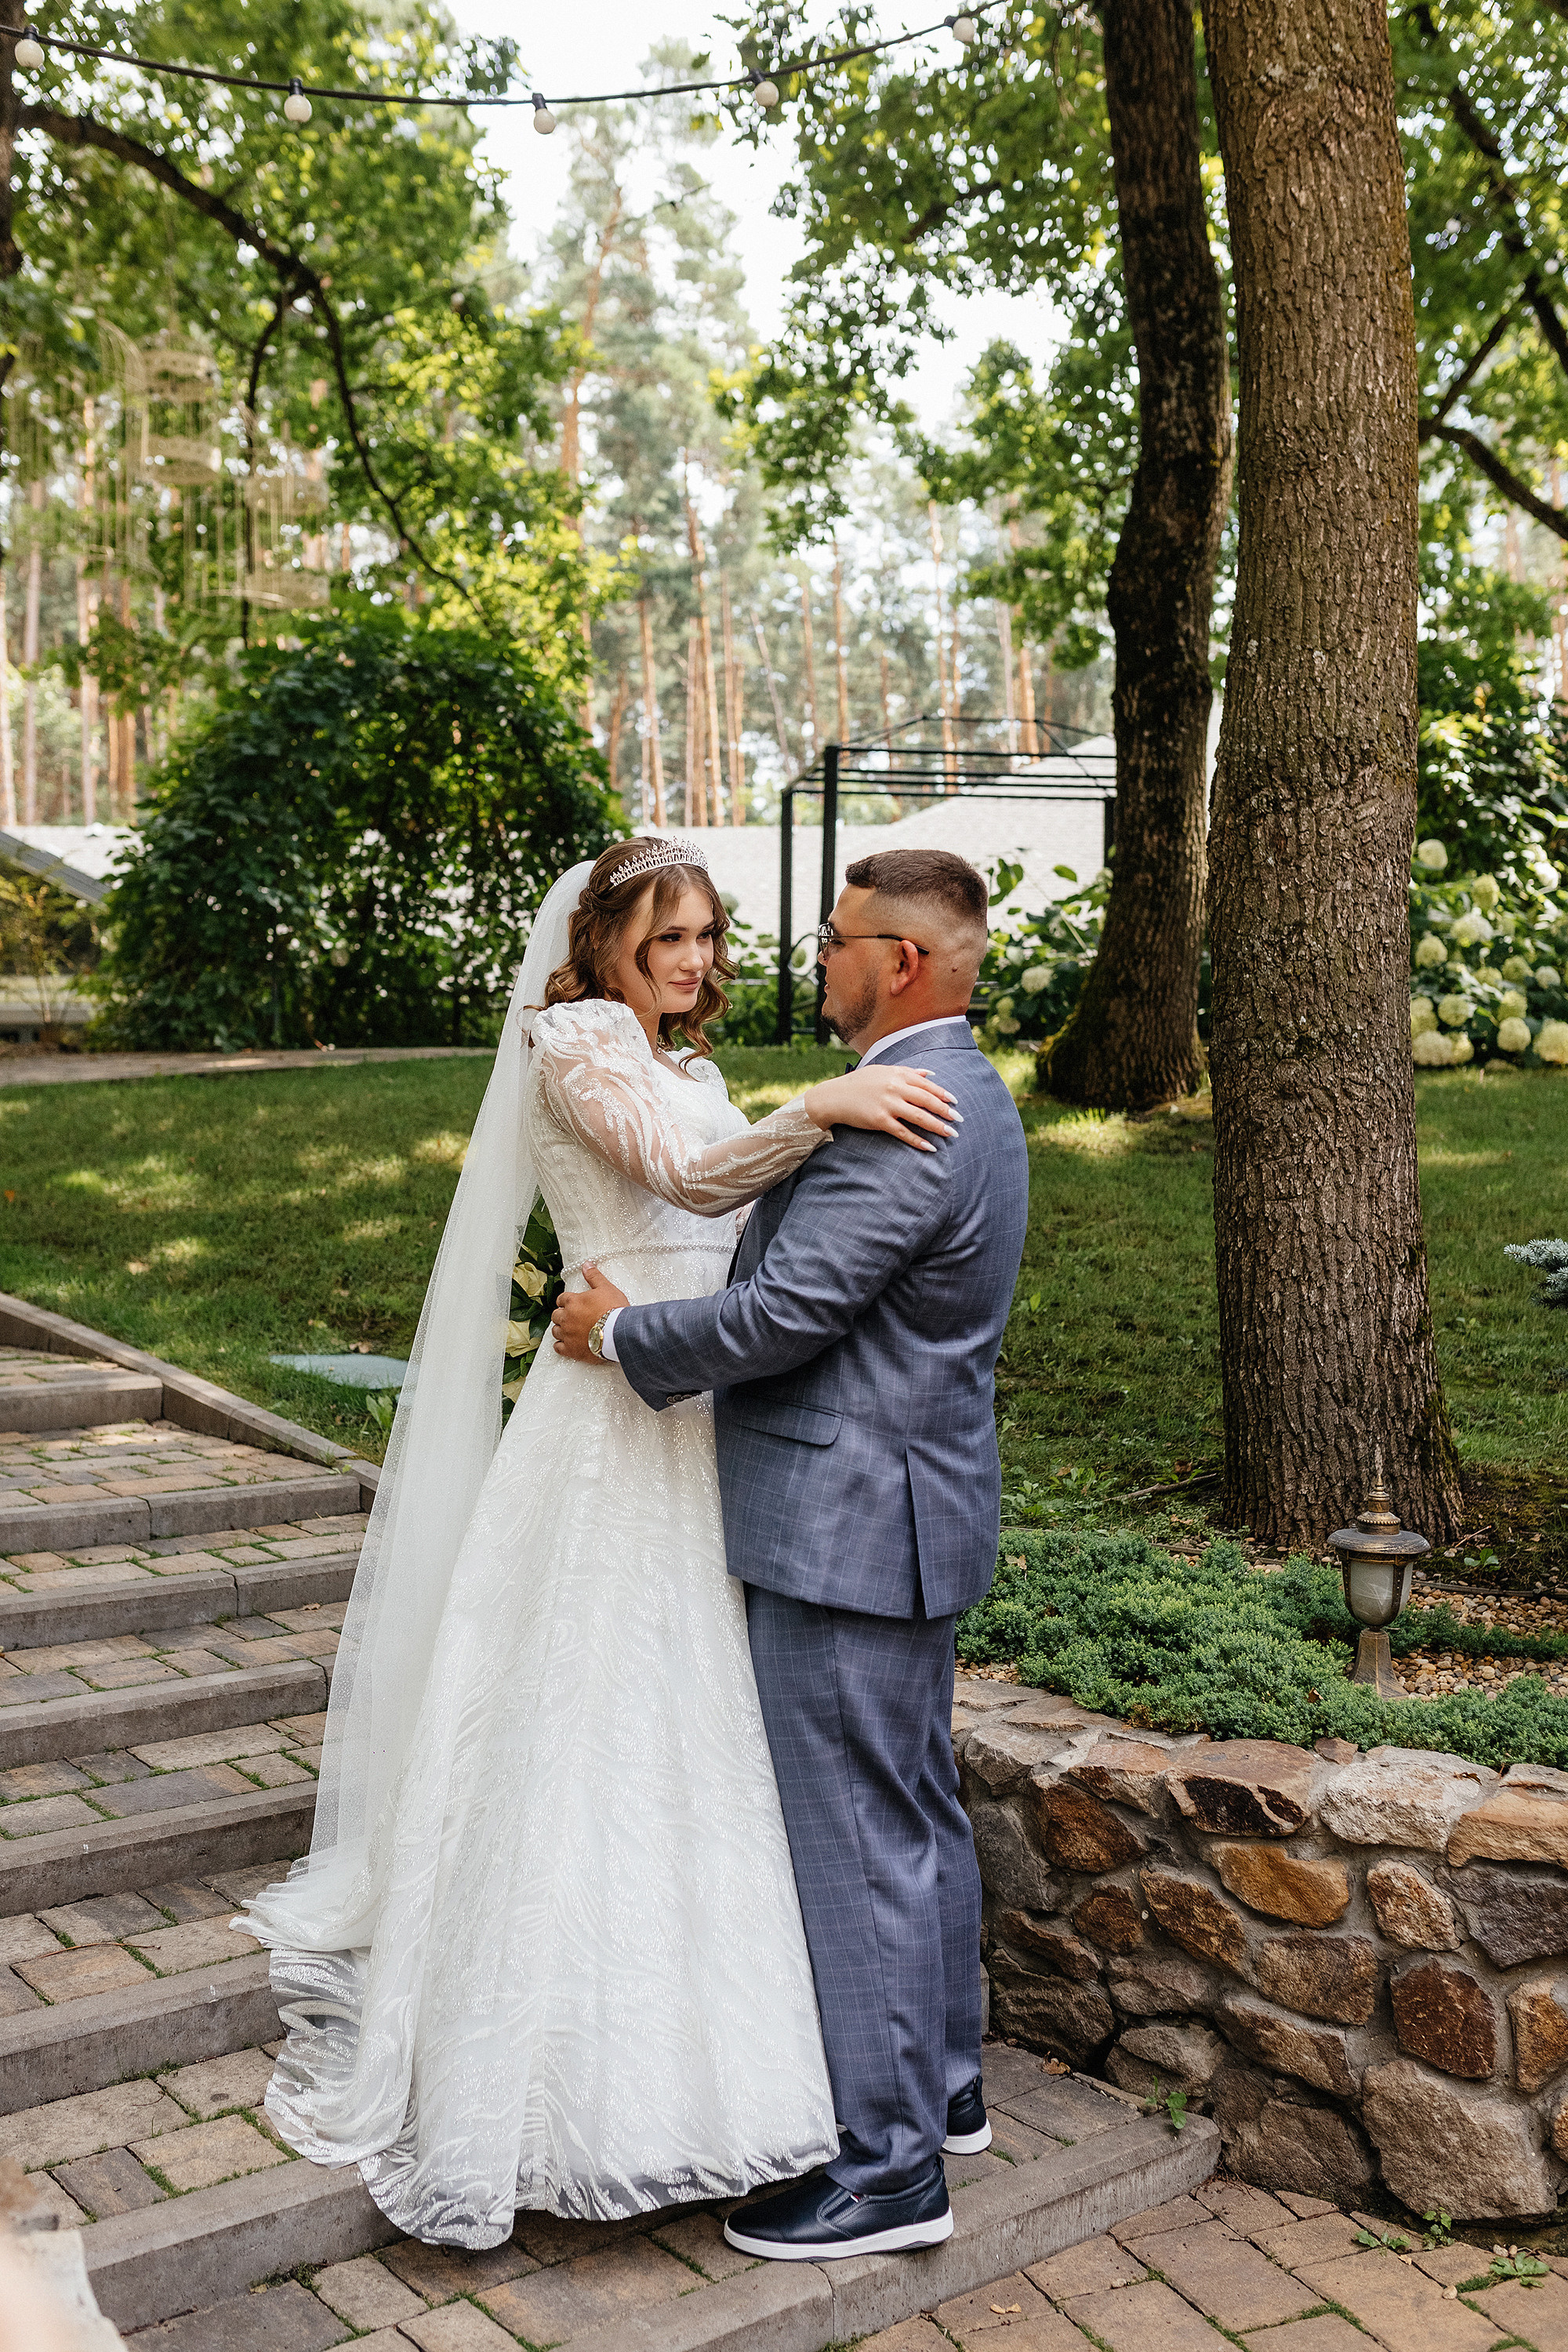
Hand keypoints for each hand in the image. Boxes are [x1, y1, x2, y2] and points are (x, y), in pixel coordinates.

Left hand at [551, 1263, 629, 1360]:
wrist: (619, 1332)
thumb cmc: (614, 1310)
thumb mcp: (606, 1288)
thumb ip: (594, 1276)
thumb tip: (586, 1264)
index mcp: (572, 1302)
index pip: (561, 1299)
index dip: (566, 1302)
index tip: (571, 1304)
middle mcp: (566, 1317)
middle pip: (556, 1315)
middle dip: (562, 1316)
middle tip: (572, 1317)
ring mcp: (567, 1334)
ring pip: (555, 1331)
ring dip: (561, 1330)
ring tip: (570, 1330)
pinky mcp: (571, 1349)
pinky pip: (558, 1348)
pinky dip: (561, 1346)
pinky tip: (567, 1345)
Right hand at [802, 1064, 961, 1151]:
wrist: (834, 1097)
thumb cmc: (859, 1083)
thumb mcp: (883, 1071)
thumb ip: (908, 1072)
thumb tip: (930, 1074)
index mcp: (897, 1074)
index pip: (927, 1085)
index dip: (943, 1094)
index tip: (955, 1102)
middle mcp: (895, 1088)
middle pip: (927, 1101)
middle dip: (946, 1111)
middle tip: (960, 1119)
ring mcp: (888, 1105)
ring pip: (919, 1117)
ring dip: (938, 1126)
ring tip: (951, 1134)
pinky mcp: (880, 1121)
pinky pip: (903, 1133)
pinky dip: (918, 1140)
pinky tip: (930, 1147)